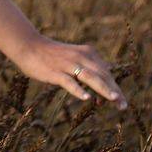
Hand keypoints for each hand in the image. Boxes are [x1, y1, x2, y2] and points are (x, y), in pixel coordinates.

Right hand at [12, 34, 128, 108]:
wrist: (28, 45)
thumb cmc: (51, 53)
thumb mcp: (74, 55)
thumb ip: (90, 63)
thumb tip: (107, 68)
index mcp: (86, 53)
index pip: (105, 72)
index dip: (114, 86)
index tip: (120, 101)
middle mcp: (80, 57)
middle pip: (101, 75)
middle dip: (114, 91)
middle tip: (123, 106)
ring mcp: (67, 64)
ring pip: (89, 77)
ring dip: (103, 88)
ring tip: (114, 99)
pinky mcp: (55, 71)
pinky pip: (68, 81)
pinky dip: (77, 89)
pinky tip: (86, 98)